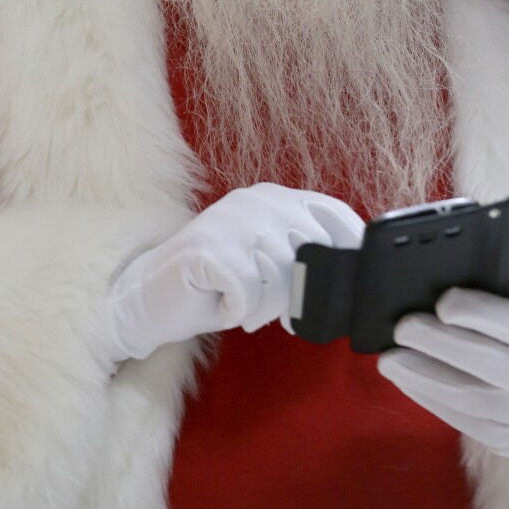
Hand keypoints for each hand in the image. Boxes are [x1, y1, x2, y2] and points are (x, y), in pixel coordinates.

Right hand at [108, 183, 363, 361]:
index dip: (351, 246)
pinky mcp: (206, 248)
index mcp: (276, 197)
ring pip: (282, 275)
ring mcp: (229, 219)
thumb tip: (352, 276)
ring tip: (244, 305)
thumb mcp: (273, 263)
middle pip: (312, 250)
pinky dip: (240, 310)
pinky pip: (249, 292)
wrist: (152, 295)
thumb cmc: (221, 285)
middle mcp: (256, 200)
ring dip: (267, 307)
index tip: (356, 280)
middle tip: (277, 311)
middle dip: (302, 293)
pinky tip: (223, 303)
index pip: (332, 212)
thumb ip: (306, 257)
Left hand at [377, 288, 508, 481]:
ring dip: (418, 374)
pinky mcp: (506, 441)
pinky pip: (459, 419)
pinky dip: (428, 397)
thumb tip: (449, 286)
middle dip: (433, 341)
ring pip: (462, 394)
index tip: (442, 300)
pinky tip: (408, 380)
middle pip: (479, 358)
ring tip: (389, 359)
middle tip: (402, 326)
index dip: (471, 310)